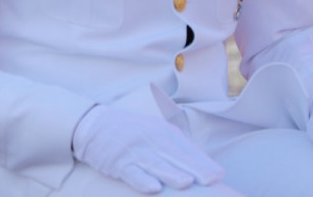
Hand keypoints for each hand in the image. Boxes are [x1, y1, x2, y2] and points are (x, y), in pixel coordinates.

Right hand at [72, 104, 223, 193]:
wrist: (93, 125)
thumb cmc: (131, 132)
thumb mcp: (156, 132)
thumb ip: (178, 148)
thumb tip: (206, 168)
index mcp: (164, 132)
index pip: (188, 150)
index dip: (204, 163)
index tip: (219, 176)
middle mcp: (152, 140)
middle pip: (176, 158)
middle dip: (194, 170)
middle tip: (212, 181)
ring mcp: (135, 152)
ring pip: (157, 165)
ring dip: (171, 174)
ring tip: (187, 183)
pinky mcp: (119, 163)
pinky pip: (132, 173)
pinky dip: (142, 180)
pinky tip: (153, 187)